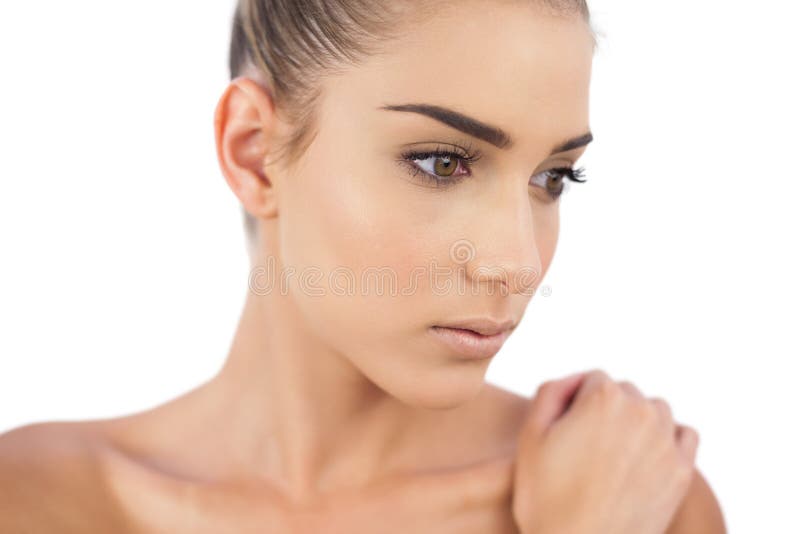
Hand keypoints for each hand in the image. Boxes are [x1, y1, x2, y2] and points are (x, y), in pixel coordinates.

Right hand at [511, 369, 698, 533]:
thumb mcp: (530, 436)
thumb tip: (577, 381)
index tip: (565, 430)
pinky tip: (646, 457)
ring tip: (614, 452)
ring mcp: (665, 441)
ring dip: (637, 421)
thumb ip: (552, 391)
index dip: (575, 402)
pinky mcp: (681, 471)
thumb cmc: (546, 497)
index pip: (592, 379)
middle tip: (584, 447)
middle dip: (605, 410)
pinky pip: (684, 435)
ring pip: (654, 409)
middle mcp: (641, 411)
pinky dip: (668, 438)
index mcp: (603, 397)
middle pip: (624, 392)